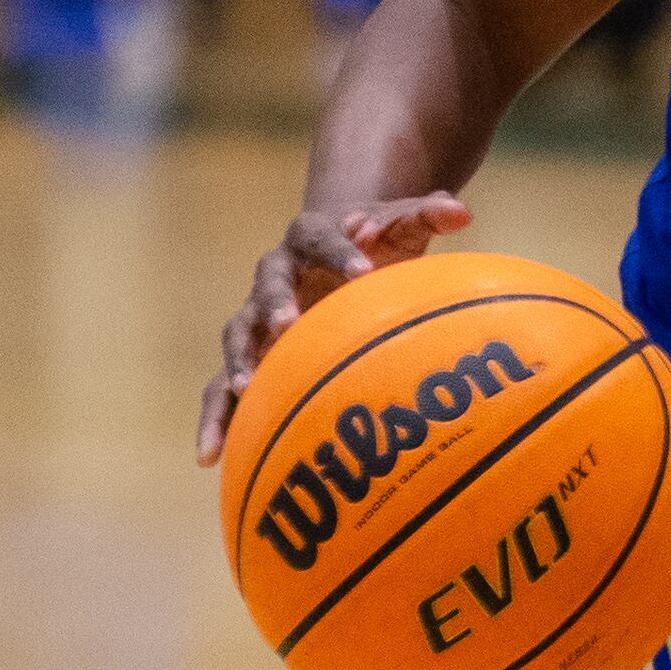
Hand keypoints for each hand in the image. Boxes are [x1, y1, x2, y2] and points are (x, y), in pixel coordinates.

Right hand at [193, 193, 474, 463]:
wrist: (340, 255)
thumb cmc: (376, 242)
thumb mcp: (402, 225)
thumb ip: (428, 214)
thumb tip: (460, 213)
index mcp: (310, 234)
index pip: (319, 235)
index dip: (338, 251)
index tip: (363, 271)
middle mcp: (275, 272)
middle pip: (267, 282)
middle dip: (275, 302)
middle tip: (288, 324)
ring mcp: (257, 315)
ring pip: (237, 334)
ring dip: (239, 359)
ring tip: (245, 387)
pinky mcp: (251, 356)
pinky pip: (221, 388)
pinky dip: (215, 419)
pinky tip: (209, 456)